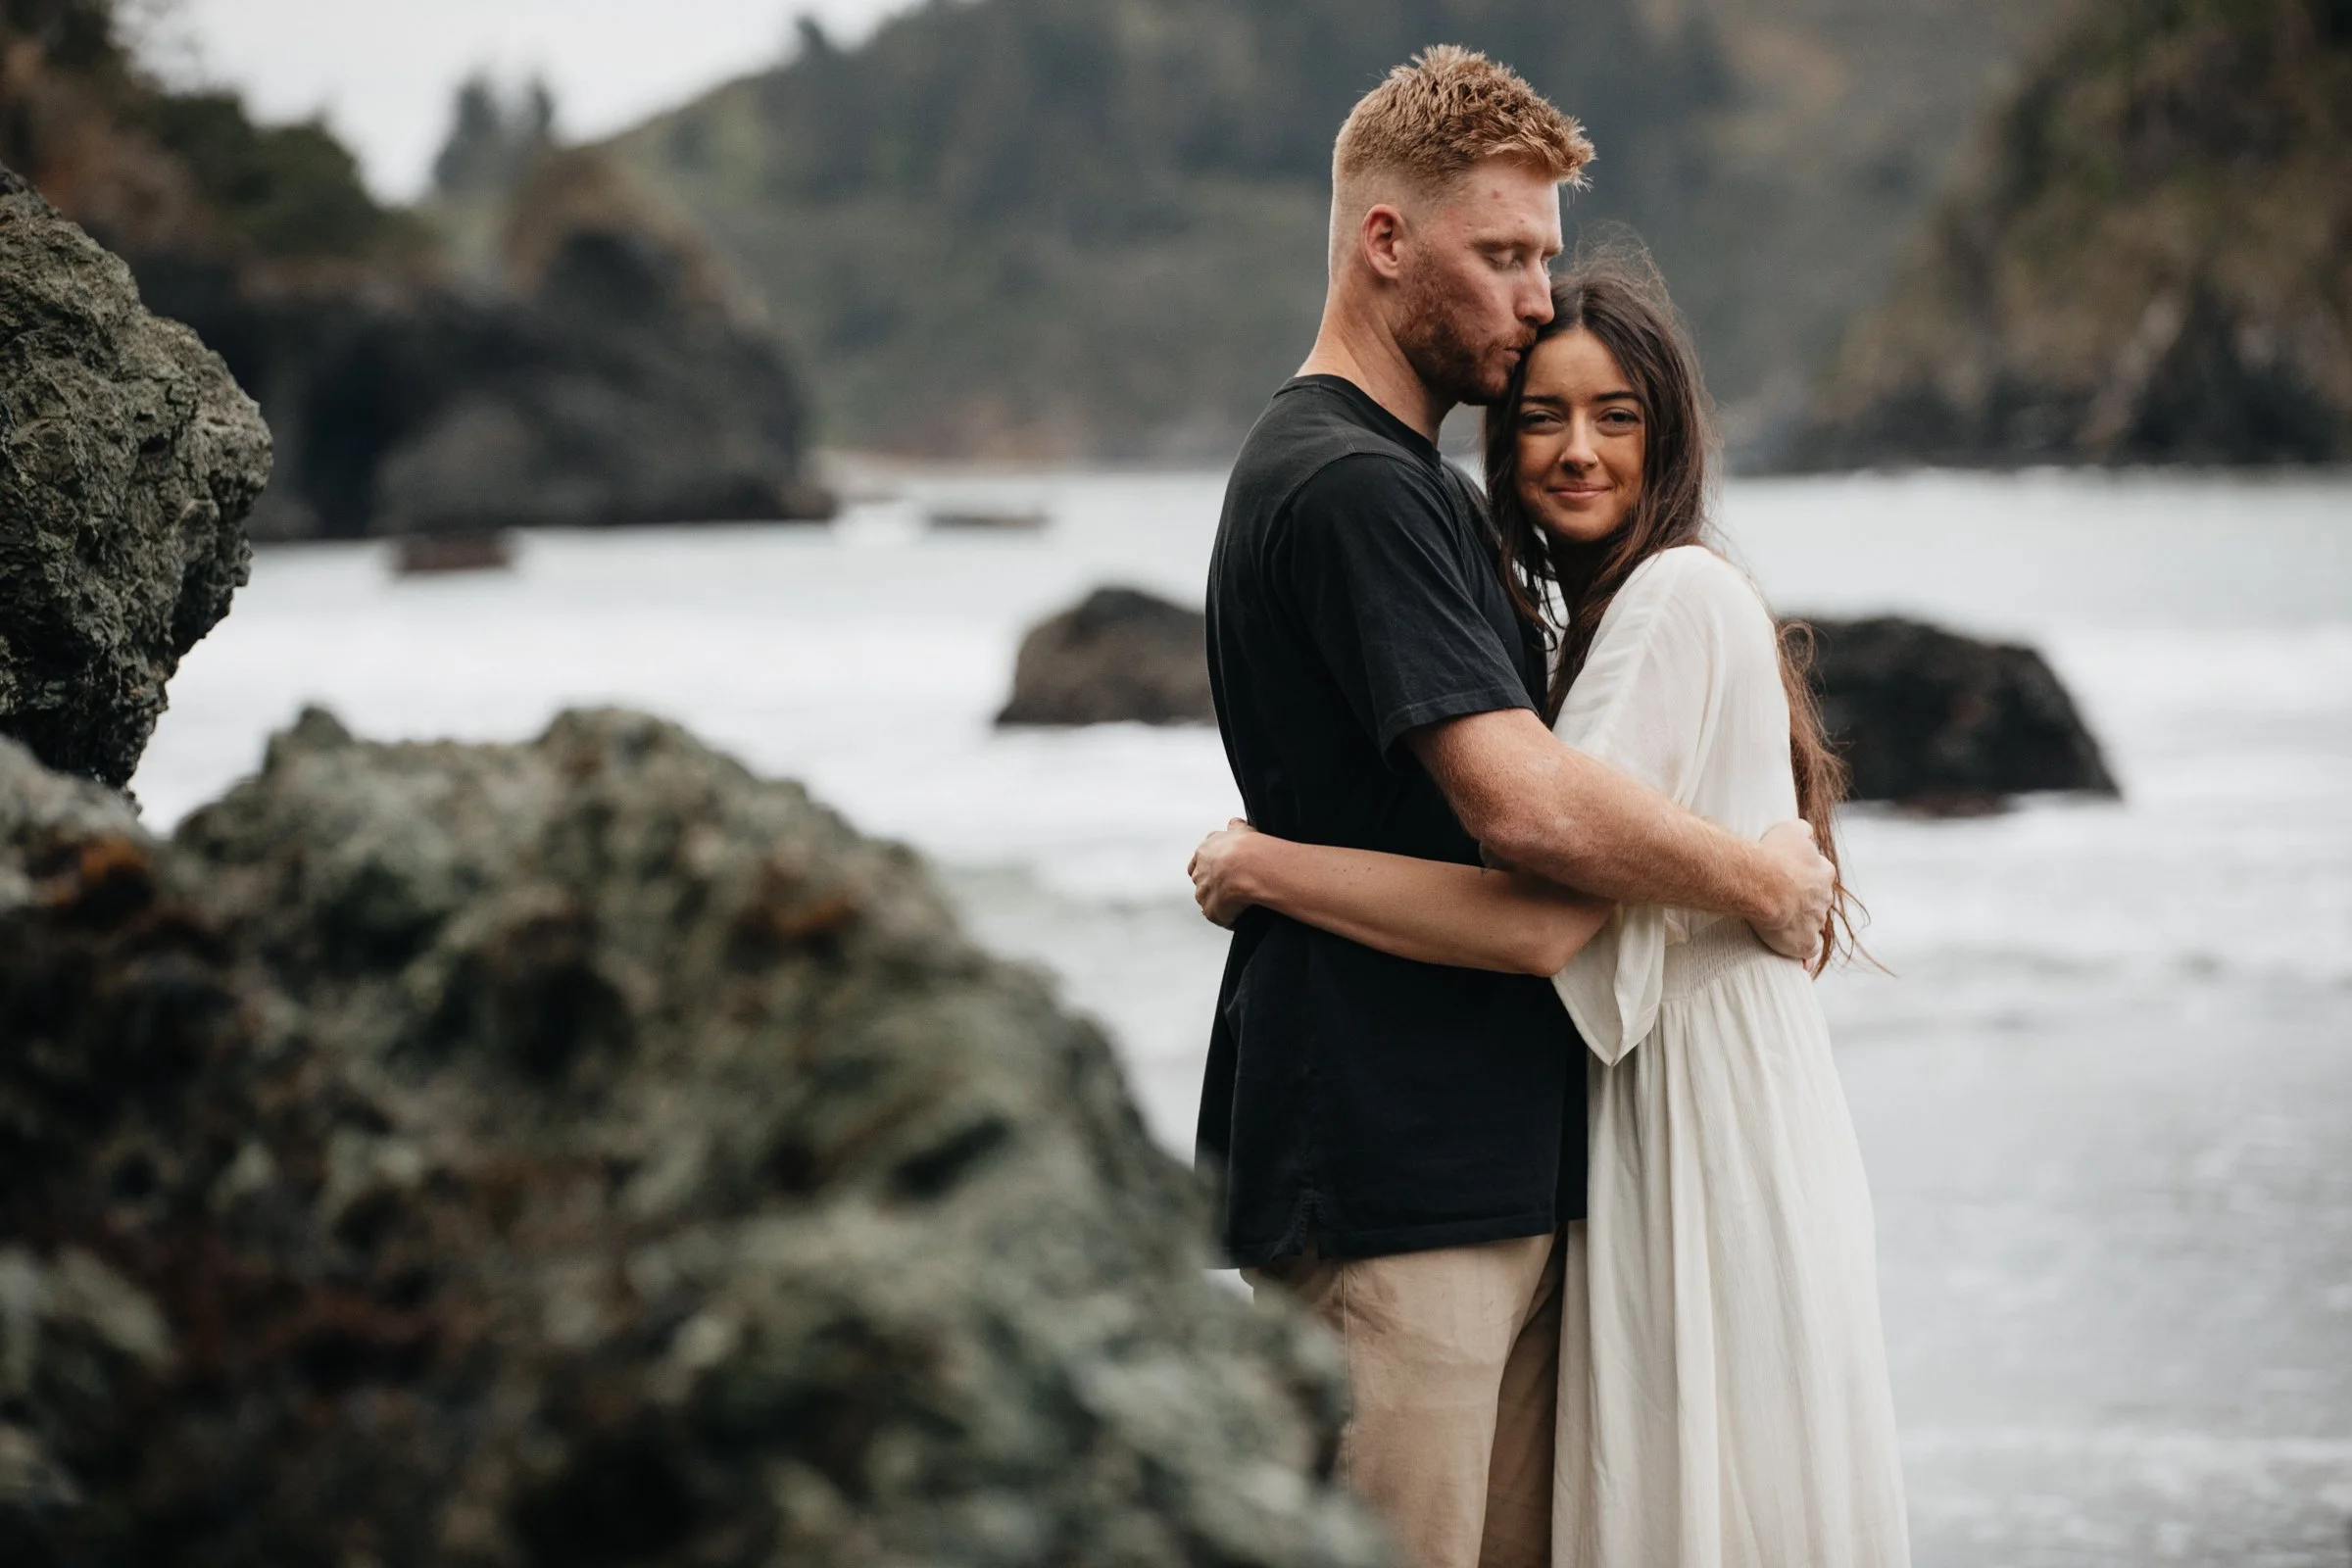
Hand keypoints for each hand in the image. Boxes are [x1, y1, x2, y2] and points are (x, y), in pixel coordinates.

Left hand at [1187, 819, 1261, 928]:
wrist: (1248, 866)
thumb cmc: (1248, 847)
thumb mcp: (1241, 830)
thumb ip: (1235, 828)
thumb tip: (1234, 823)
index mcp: (1204, 851)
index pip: (1199, 860)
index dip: (1211, 866)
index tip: (1223, 870)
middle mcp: (1199, 870)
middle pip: (1201, 881)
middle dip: (1213, 885)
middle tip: (1233, 887)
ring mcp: (1203, 892)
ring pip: (1208, 900)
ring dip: (1220, 903)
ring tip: (1240, 904)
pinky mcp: (1211, 910)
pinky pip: (1219, 917)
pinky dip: (1229, 918)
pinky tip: (1242, 915)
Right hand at [1753, 819, 1831, 964]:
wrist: (1764, 884)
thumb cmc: (1773, 854)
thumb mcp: (1789, 829)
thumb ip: (1803, 830)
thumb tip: (1808, 832)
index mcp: (1823, 872)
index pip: (1820, 876)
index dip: (1804, 879)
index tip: (1789, 880)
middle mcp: (1824, 898)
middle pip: (1817, 902)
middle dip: (1804, 903)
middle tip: (1781, 903)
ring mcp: (1815, 921)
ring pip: (1813, 925)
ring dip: (1801, 927)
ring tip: (1781, 928)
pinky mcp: (1804, 942)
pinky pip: (1808, 952)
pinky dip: (1804, 956)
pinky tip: (1799, 962)